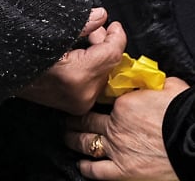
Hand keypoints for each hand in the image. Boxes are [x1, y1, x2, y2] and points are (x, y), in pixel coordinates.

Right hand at [17, 8, 124, 114]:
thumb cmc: (19, 51)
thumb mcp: (51, 33)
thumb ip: (81, 26)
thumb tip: (101, 16)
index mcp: (76, 75)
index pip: (111, 53)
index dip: (116, 36)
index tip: (114, 24)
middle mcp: (82, 93)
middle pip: (108, 64)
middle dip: (105, 44)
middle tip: (96, 28)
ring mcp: (79, 102)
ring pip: (102, 73)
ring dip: (99, 55)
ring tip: (86, 40)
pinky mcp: (75, 106)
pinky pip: (93, 82)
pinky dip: (91, 67)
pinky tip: (80, 54)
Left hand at [64, 77, 188, 180]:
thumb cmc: (185, 114)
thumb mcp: (170, 89)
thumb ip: (155, 83)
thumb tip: (153, 80)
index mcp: (124, 105)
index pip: (102, 101)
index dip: (94, 100)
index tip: (89, 99)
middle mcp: (115, 127)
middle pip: (86, 122)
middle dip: (74, 120)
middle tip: (68, 119)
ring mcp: (117, 150)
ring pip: (85, 143)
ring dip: (73, 140)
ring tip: (68, 137)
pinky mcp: (123, 171)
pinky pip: (97, 170)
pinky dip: (86, 168)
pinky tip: (82, 164)